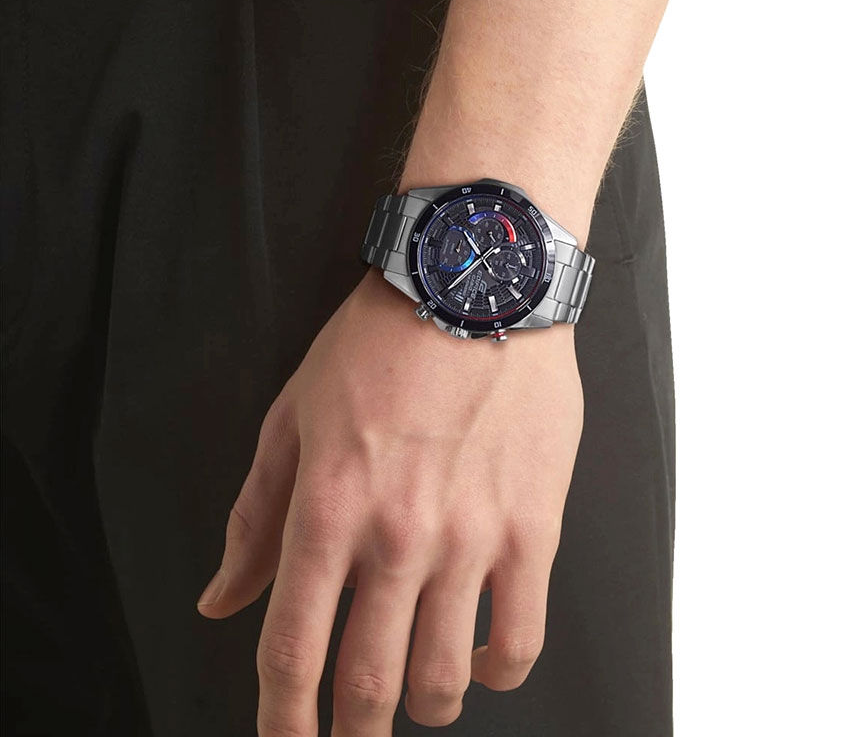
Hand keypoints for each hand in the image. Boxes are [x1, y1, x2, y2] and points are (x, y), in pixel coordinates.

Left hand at [197, 268, 582, 735]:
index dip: (281, 722)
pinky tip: (486, 661)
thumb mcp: (293, 416)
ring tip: (420, 697)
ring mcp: (472, 535)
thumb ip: (255, 517)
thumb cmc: (380, 342)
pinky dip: (500, 671)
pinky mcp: (534, 525)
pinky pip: (522, 635)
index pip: (293, 651)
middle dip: (353, 732)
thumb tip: (222, 601)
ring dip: (426, 706)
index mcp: (328, 506)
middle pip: (368, 683)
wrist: (475, 286)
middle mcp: (397, 534)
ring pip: (445, 675)